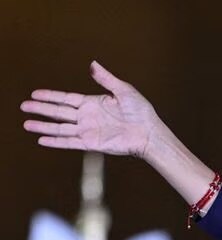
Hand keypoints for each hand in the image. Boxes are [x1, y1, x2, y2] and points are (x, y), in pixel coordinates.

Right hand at [22, 61, 160, 157]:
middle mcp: (87, 117)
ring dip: (43, 127)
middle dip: (41, 109)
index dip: (50, 96)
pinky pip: (70, 142)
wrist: (149, 133)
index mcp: (93, 103)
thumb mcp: (124, 90)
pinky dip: (56, 142)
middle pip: (58, 112)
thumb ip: (106, 79)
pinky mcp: (92, 143)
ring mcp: (88, 131)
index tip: (34, 93)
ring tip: (26, 124)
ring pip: (60, 128)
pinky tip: (42, 140)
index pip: (66, 98)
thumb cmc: (141, 112)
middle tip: (23, 106)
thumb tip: (93, 64)